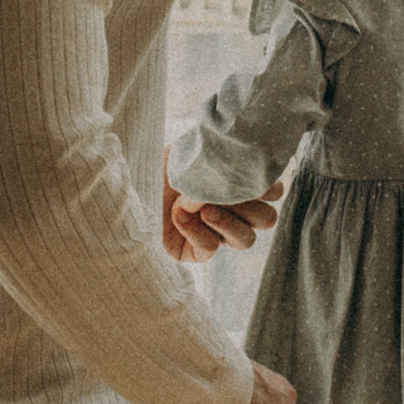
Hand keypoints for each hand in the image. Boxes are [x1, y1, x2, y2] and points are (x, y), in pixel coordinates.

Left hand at [164, 159, 279, 263]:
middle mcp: (233, 213)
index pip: (274, 192)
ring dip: (228, 222)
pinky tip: (179, 216)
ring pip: (246, 240)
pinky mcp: (196, 252)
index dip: (267, 184)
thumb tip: (247, 160)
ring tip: (204, 209)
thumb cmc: (163, 163)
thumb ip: (226, 157)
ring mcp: (217, 234)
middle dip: (248, 204)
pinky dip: (197, 230)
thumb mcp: (196, 152)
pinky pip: (210, 248)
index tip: (245, 170)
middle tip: (224, 191)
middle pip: (267, 219)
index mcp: (238, 187)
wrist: (129, 182)